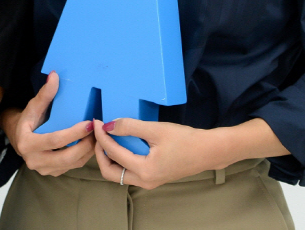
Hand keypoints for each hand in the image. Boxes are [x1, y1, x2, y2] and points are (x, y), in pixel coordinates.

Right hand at [2, 72, 94, 176]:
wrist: (19, 137)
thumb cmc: (28, 119)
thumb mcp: (33, 106)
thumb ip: (45, 93)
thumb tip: (54, 75)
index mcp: (27, 144)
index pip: (55, 140)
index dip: (74, 133)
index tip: (89, 123)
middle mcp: (34, 161)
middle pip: (66, 157)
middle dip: (86, 144)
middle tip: (98, 131)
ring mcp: (44, 170)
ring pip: (72, 164)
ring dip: (88, 151)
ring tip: (99, 136)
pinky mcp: (53, 173)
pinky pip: (72, 167)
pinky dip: (84, 156)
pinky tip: (92, 144)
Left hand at [92, 118, 219, 189]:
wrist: (208, 151)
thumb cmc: (185, 140)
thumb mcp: (156, 129)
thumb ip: (130, 127)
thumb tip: (108, 126)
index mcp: (144, 171)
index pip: (113, 153)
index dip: (102, 136)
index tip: (97, 122)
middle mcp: (144, 181)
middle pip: (110, 172)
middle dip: (99, 153)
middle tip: (97, 134)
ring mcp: (148, 182)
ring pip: (118, 174)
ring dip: (108, 158)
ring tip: (105, 138)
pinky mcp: (152, 177)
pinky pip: (129, 172)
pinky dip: (120, 160)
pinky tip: (120, 144)